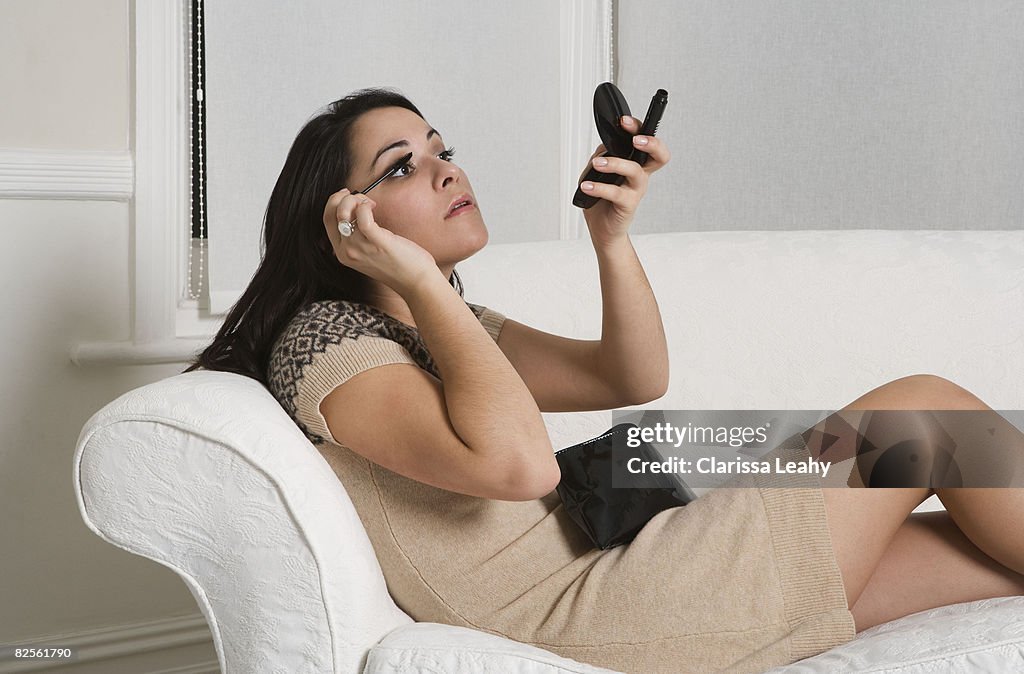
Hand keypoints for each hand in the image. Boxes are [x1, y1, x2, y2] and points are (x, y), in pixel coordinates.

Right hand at [322, 189, 438, 294]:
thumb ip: (358, 239)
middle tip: (361, 198)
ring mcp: (359, 248)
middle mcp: (347, 251)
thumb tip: (356, 212)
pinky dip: (365, 206)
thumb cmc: (398, 265)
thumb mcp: (368, 254)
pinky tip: (374, 206)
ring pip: (343, 212)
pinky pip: (362, 216)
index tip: (346, 195)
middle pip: (332, 214)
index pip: (327, 220)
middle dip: (343, 198)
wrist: (415, 282)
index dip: (334, 202)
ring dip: (356, 200)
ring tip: (371, 204)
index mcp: (342, 253)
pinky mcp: (377, 242)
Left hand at [578, 115, 670, 245]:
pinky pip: (616, 192)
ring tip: (598, 164)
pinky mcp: (628, 204)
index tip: (624, 120)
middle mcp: (640, 175)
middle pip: (659, 155)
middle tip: (635, 139)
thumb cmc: (602, 198)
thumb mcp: (597, 171)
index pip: (645, 140)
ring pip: (635, 170)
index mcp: (636, 163)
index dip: (639, 128)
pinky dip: (599, 188)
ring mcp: (636, 189)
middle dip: (651, 143)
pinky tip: (587, 186)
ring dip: (615, 163)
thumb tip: (604, 148)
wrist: (602, 228)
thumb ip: (601, 156)